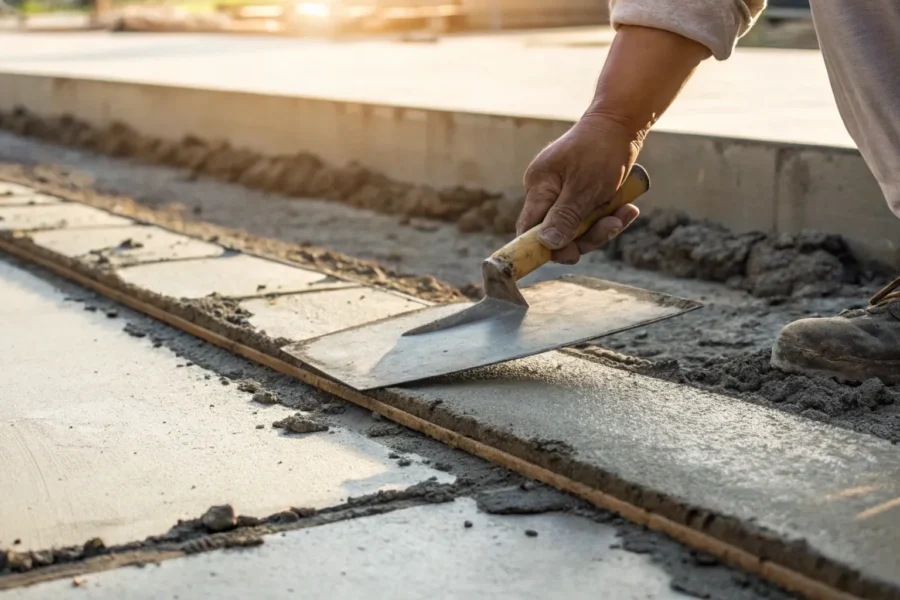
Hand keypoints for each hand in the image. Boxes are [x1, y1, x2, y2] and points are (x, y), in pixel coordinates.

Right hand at [517, 114, 642, 264]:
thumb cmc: (602, 150)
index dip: (544, 248)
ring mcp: (562, 192)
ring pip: (576, 227)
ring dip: (603, 226)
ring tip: (626, 212)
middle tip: (612, 226)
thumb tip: (547, 245)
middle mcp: (545, 191)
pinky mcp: (578, 193)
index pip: (529, 229)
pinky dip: (607, 216)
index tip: (570, 255)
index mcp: (538, 186)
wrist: (622, 121)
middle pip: (556, 232)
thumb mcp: (585, 187)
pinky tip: (627, 209)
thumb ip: (565, 217)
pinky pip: (588, 216)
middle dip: (587, 236)